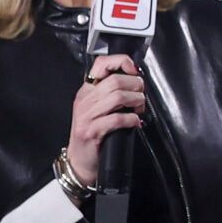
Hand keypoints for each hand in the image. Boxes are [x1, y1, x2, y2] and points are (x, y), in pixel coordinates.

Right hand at [66, 54, 146, 187]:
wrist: (80, 161)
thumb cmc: (94, 133)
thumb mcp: (99, 108)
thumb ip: (112, 93)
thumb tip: (137, 81)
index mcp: (87, 90)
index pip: (101, 63)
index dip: (122, 61)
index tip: (135, 72)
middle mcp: (85, 100)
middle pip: (116, 80)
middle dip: (136, 87)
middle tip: (141, 97)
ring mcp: (87, 116)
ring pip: (117, 97)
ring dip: (136, 102)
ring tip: (138, 109)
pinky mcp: (92, 131)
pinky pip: (117, 119)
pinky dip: (131, 119)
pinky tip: (135, 123)